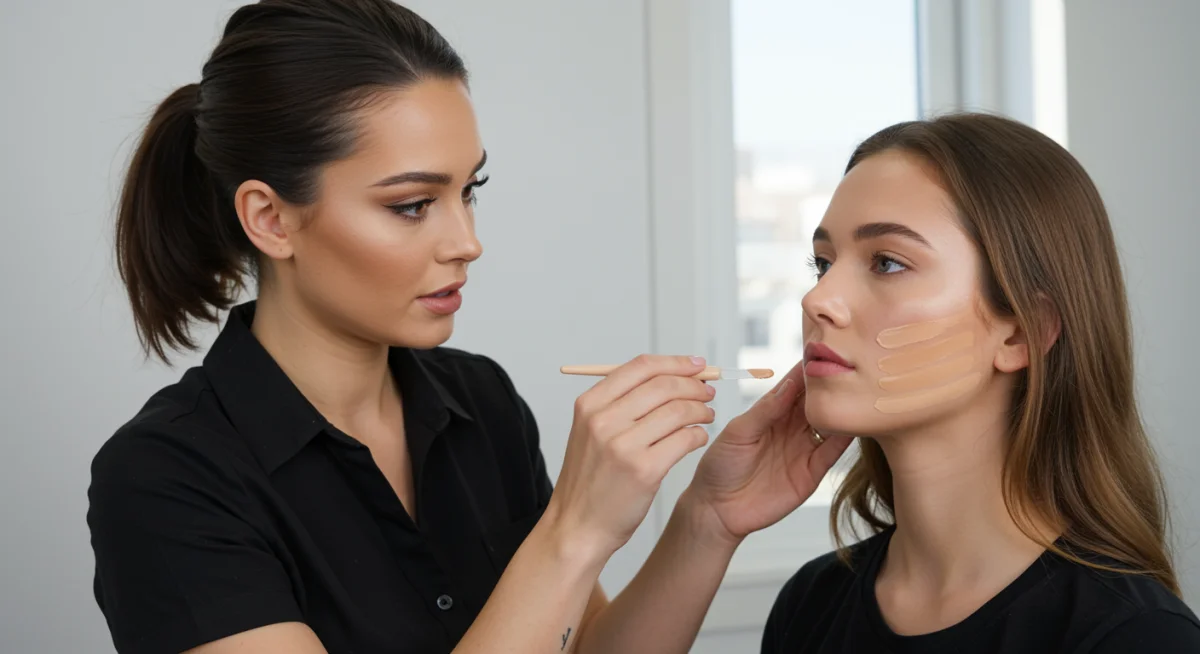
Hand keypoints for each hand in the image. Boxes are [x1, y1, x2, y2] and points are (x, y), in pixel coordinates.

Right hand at [543, 355, 717, 562]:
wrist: (577, 527)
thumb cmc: (591, 481)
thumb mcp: (590, 432)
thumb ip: (621, 403)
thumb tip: (667, 376)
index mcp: (590, 404)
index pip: (641, 367)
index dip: (675, 362)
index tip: (696, 365)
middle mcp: (604, 420)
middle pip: (663, 385)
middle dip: (694, 385)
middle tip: (707, 391)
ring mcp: (623, 445)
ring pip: (678, 410)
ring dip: (701, 409)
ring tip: (706, 415)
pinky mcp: (644, 470)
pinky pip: (685, 439)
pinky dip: (699, 434)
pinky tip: (698, 437)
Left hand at [684, 360, 852, 545]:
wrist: (718, 510)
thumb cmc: (720, 466)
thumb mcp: (738, 433)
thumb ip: (765, 410)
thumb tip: (789, 384)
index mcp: (771, 412)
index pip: (795, 385)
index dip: (808, 370)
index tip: (824, 351)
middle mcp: (790, 427)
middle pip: (817, 402)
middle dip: (832, 386)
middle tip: (850, 367)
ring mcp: (803, 449)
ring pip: (830, 424)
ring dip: (842, 410)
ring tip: (858, 391)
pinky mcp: (811, 472)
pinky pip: (832, 452)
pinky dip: (845, 438)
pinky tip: (855, 423)